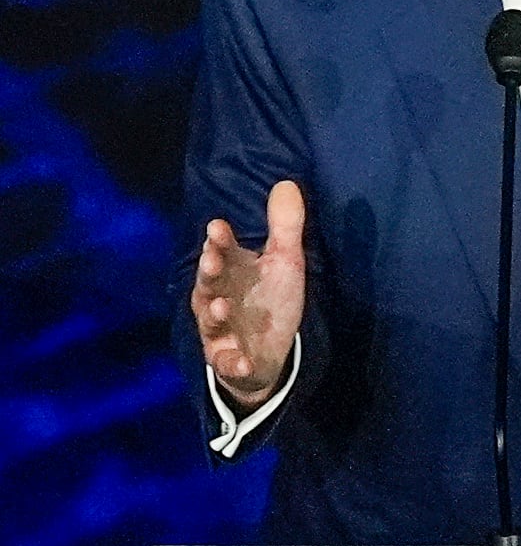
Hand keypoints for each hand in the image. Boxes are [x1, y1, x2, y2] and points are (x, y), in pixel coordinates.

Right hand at [190, 181, 307, 402]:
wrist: (268, 353)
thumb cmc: (269, 301)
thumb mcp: (284, 263)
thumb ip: (284, 227)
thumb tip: (287, 183)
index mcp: (231, 272)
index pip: (221, 253)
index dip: (219, 241)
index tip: (218, 227)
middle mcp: (218, 298)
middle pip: (208, 284)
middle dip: (209, 272)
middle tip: (212, 260)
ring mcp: (221, 331)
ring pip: (211, 322)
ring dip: (214, 315)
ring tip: (222, 307)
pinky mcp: (228, 360)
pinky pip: (227, 363)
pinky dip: (233, 363)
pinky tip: (243, 362)